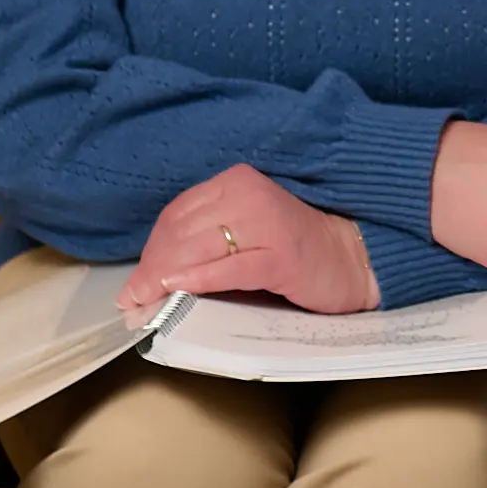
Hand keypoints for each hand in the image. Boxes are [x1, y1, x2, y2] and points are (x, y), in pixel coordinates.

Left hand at [126, 165, 377, 314]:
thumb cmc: (296, 252)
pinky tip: (177, 292)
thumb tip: (153, 277)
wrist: (353, 260)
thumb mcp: (245, 233)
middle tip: (132, 302)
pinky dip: (199, 280)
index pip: (175, 216)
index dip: (150, 251)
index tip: (134, 283)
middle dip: (151, 270)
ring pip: (198, 249)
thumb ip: (207, 243)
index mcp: (234, 183)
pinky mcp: (282, 255)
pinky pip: (230, 267)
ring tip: (146, 304)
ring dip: (165, 279)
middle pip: (181, 233)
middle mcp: (247, 194)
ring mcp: (266, 223)